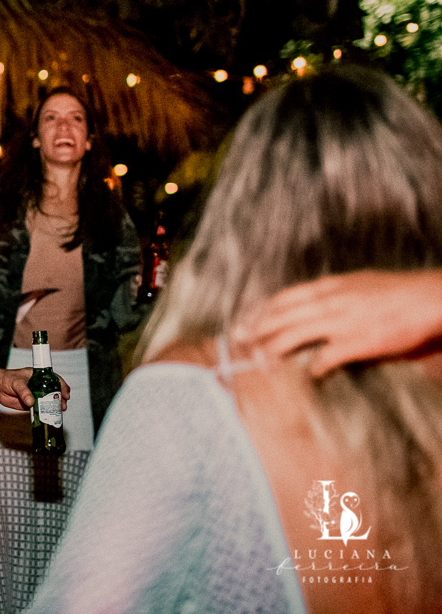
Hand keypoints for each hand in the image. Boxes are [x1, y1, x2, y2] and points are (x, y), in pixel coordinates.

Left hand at [0, 368, 69, 411]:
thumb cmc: (8, 379)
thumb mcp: (17, 383)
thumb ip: (24, 392)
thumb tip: (31, 402)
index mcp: (40, 376)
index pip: (55, 379)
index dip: (62, 386)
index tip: (66, 394)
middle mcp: (41, 386)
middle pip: (56, 392)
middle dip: (61, 399)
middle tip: (63, 406)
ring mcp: (37, 395)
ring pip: (50, 402)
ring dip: (56, 407)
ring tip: (59, 412)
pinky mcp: (32, 405)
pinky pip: (42, 409)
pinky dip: (46, 413)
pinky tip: (50, 417)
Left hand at [232, 269, 441, 375]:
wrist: (430, 298)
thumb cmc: (398, 292)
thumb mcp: (359, 284)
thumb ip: (334, 294)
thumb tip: (314, 306)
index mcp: (329, 286)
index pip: (282, 298)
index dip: (260, 311)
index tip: (244, 320)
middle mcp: (328, 301)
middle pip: (279, 316)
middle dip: (255, 330)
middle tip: (237, 341)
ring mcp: (340, 321)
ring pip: (292, 335)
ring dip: (272, 349)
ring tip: (259, 360)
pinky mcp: (356, 342)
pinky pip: (324, 357)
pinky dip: (313, 366)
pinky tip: (308, 374)